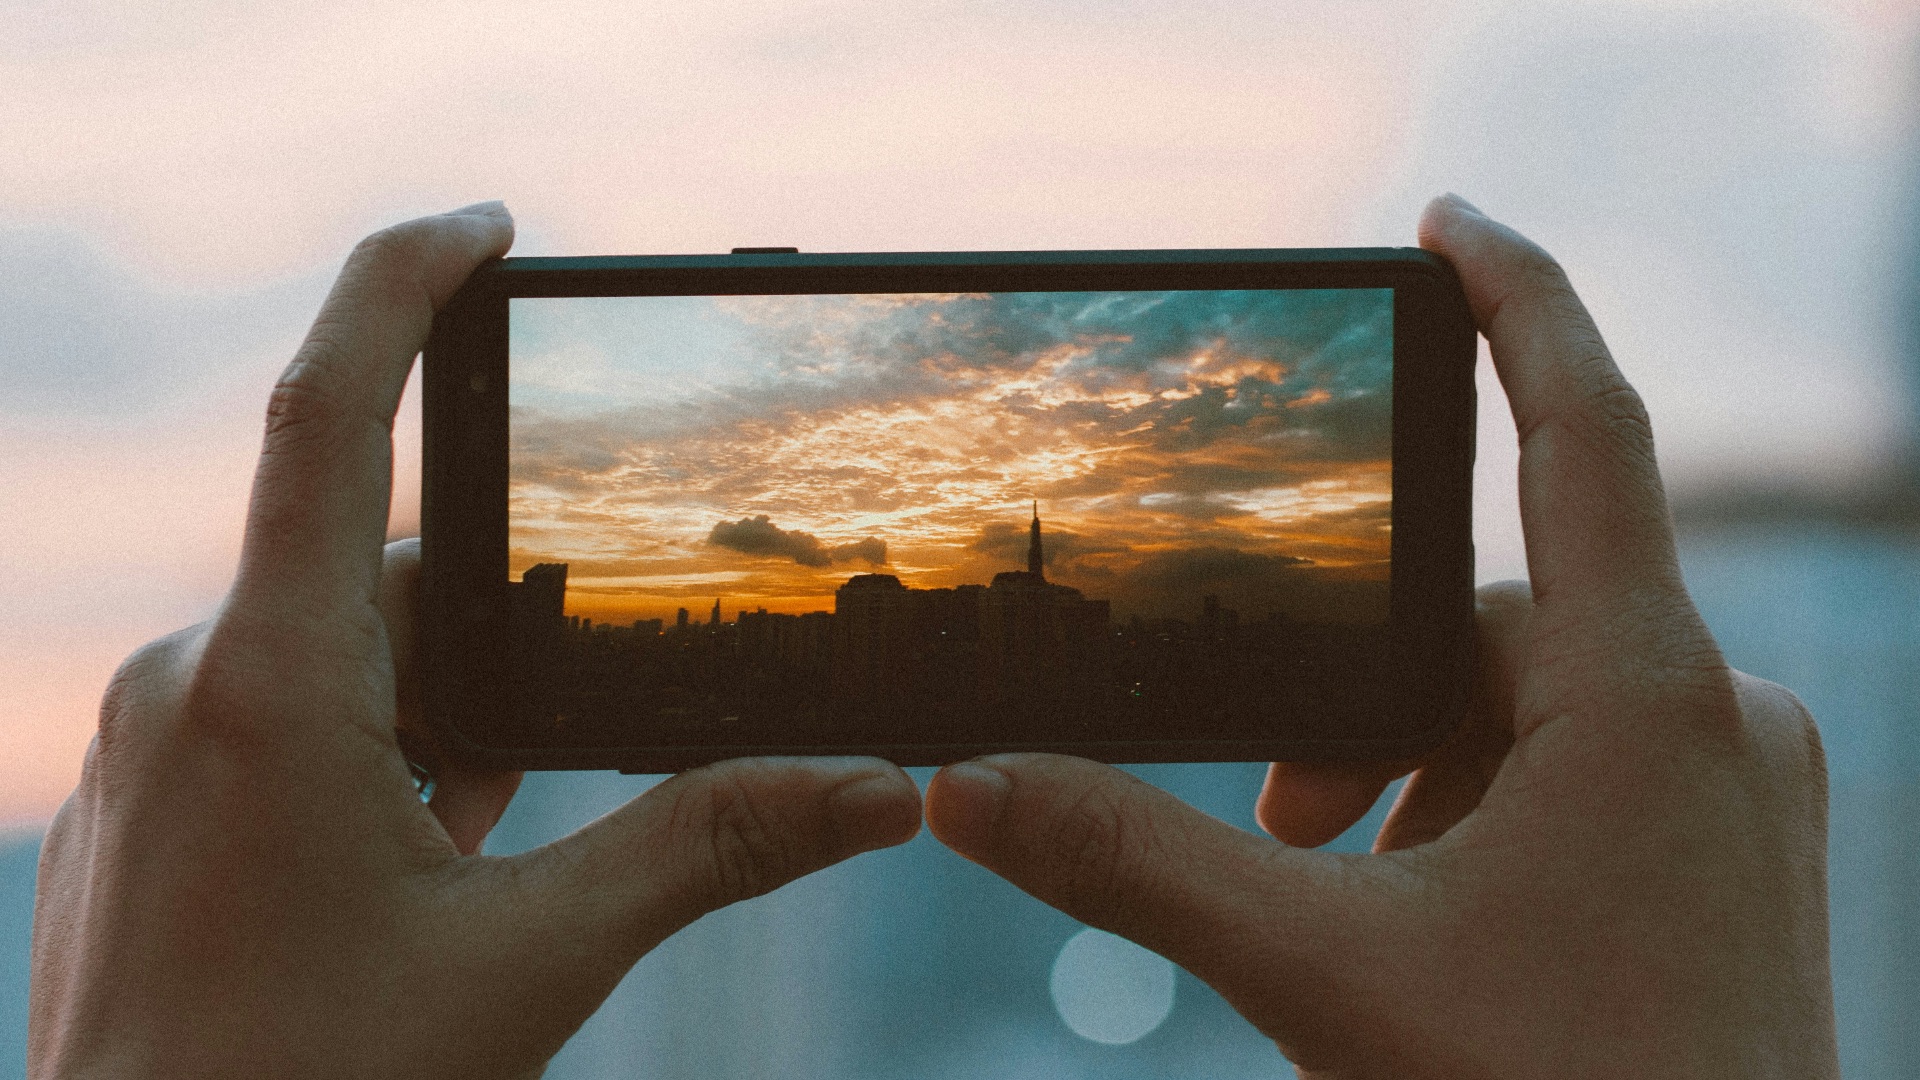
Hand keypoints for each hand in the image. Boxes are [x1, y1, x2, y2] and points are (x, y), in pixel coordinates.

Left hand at [27, 204, 922, 1079]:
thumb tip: (876, 790)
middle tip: (582, 711)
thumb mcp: (529, 962)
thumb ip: (707, 849)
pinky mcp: (155, 804)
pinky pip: (285, 717)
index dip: (399, 286)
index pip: (323, 415)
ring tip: (485, 844)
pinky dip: (381, 753)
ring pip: (339, 655)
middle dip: (498, 624)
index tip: (487, 228)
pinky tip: (425, 860)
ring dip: (441, 710)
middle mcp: (191, 688)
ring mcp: (159, 749)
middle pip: (380, 570)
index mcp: (271, 688)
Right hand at [924, 196, 1836, 1077]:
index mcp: (1646, 698)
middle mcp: (1716, 719)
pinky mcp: (1721, 854)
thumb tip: (966, 788)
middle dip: (1359, 707)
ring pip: (1527, 715)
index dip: (1519, 299)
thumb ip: (1138, 867)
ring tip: (1343, 903)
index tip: (1446, 221)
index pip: (1585, 429)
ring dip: (1413, 782)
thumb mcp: (1327, 978)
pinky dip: (1479, 821)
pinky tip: (1427, 932)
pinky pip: (1578, 778)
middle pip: (1490, 627)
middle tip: (1276, 827)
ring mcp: (1730, 792)